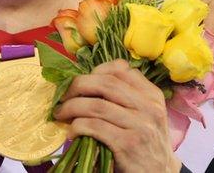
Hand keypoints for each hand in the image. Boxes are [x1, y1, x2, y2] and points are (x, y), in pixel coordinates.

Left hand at [55, 60, 180, 172]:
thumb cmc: (143, 141)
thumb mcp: (143, 115)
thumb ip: (124, 97)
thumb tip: (84, 82)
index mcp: (152, 95)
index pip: (121, 69)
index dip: (95, 71)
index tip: (80, 81)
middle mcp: (149, 107)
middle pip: (105, 83)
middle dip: (77, 86)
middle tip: (62, 96)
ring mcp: (140, 126)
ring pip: (96, 105)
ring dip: (71, 107)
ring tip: (61, 114)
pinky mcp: (128, 144)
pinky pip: (94, 126)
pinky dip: (76, 127)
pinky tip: (71, 133)